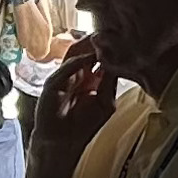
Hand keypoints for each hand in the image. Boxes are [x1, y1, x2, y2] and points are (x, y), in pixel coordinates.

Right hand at [32, 40, 112, 155]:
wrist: (62, 144)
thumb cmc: (82, 126)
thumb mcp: (105, 102)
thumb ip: (110, 82)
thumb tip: (120, 61)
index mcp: (88, 77)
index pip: (97, 56)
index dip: (109, 48)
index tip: (123, 39)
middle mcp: (75, 74)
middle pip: (85, 50)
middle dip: (98, 42)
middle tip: (112, 33)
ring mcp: (63, 77)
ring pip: (74, 54)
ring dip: (87, 46)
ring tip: (101, 39)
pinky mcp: (53, 84)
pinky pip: (66, 68)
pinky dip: (78, 61)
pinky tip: (89, 57)